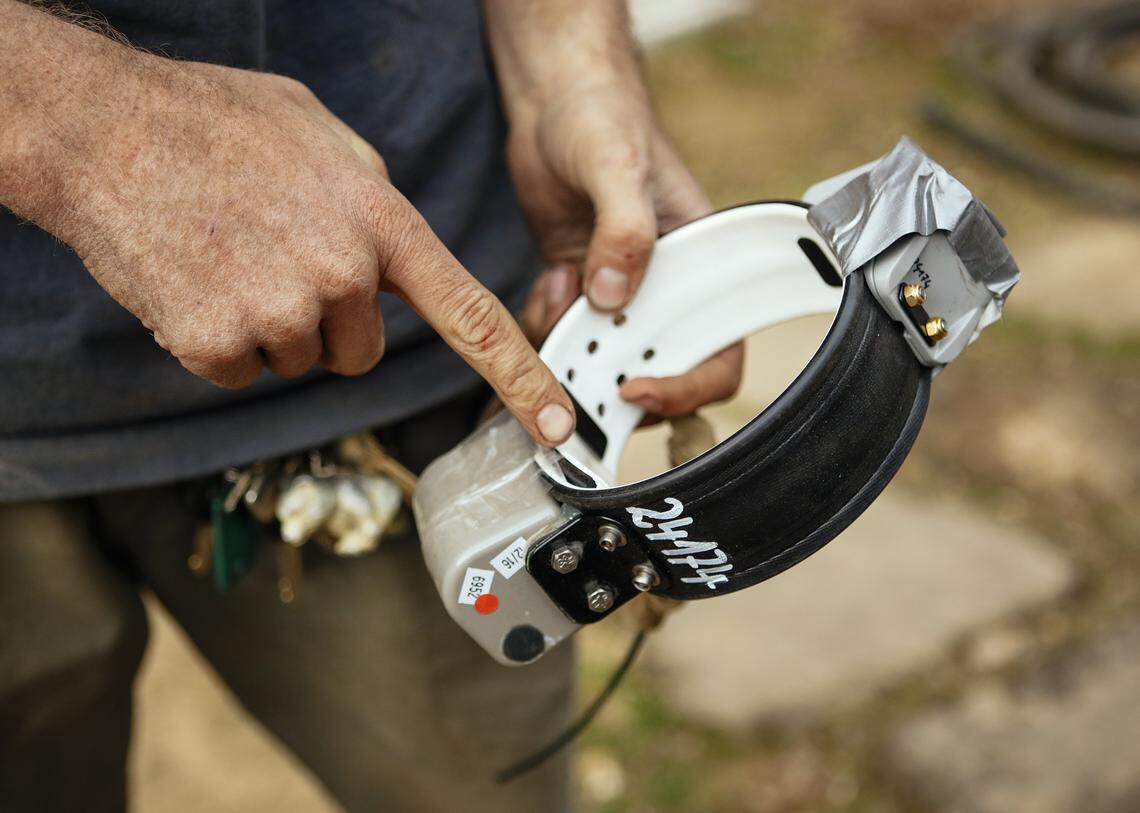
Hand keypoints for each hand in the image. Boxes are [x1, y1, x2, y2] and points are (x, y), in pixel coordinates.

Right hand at [3, 31, 574, 444]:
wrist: (105, 130)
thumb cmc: (217, 123)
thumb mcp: (326, 138)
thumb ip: (375, 202)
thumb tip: (395, 252)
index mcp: (382, 223)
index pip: (472, 318)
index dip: (521, 380)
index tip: (559, 427)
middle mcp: (343, 275)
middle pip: (358, 353)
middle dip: (325, 321)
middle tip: (273, 256)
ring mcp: (279, 311)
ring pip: (295, 360)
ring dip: (267, 324)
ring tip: (228, 254)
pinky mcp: (217, 342)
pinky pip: (238, 370)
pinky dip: (216, 339)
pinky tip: (196, 279)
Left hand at [511, 80, 742, 417]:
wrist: (553, 98)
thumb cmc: (603, 116)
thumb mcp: (619, 166)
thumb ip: (624, 232)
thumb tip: (613, 297)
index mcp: (702, 263)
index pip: (718, 349)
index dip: (686, 385)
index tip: (635, 389)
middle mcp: (666, 284)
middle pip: (658, 366)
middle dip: (615, 377)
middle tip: (576, 365)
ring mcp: (620, 287)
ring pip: (603, 356)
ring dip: (572, 347)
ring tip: (558, 293)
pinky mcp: (580, 283)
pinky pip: (565, 332)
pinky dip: (548, 322)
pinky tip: (549, 279)